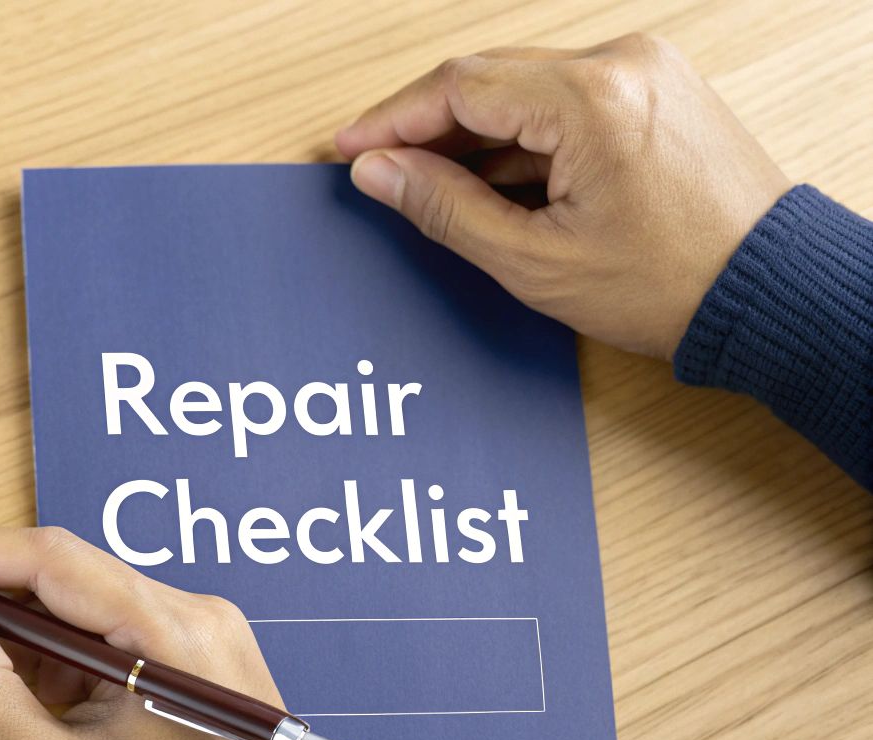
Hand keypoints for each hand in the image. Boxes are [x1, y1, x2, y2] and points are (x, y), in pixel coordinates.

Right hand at [336, 33, 789, 359]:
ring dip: (473, 132)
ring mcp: (646, 71)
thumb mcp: (535, 260)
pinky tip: (493, 181)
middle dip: (427, 125)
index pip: (459, 87)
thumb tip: (378, 172)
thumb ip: (445, 208)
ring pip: (524, 86)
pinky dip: (521, 135)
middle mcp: (622, 65)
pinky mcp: (658, 89)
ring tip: (432, 186)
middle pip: (489, 77)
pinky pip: (565, 97)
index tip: (350, 150)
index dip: (392, 119)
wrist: (770, 292)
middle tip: (378, 169)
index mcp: (591, 101)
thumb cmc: (670, 285)